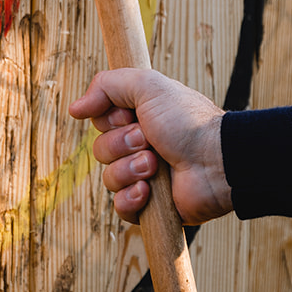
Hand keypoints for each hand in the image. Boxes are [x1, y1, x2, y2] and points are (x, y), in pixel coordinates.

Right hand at [68, 68, 232, 225]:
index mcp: (140, 118)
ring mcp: (146, 177)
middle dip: (121, 145)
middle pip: (100, 150)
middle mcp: (141, 146)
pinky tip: (148, 191)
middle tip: (149, 141)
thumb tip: (75, 108)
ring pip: (108, 179)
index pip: (101, 121)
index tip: (131, 114)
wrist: (216, 161)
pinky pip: (121, 207)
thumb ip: (108, 84)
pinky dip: (131, 199)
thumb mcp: (148, 85)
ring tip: (155, 165)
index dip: (110, 119)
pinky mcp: (151, 206)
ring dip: (129, 170)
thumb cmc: (188, 122)